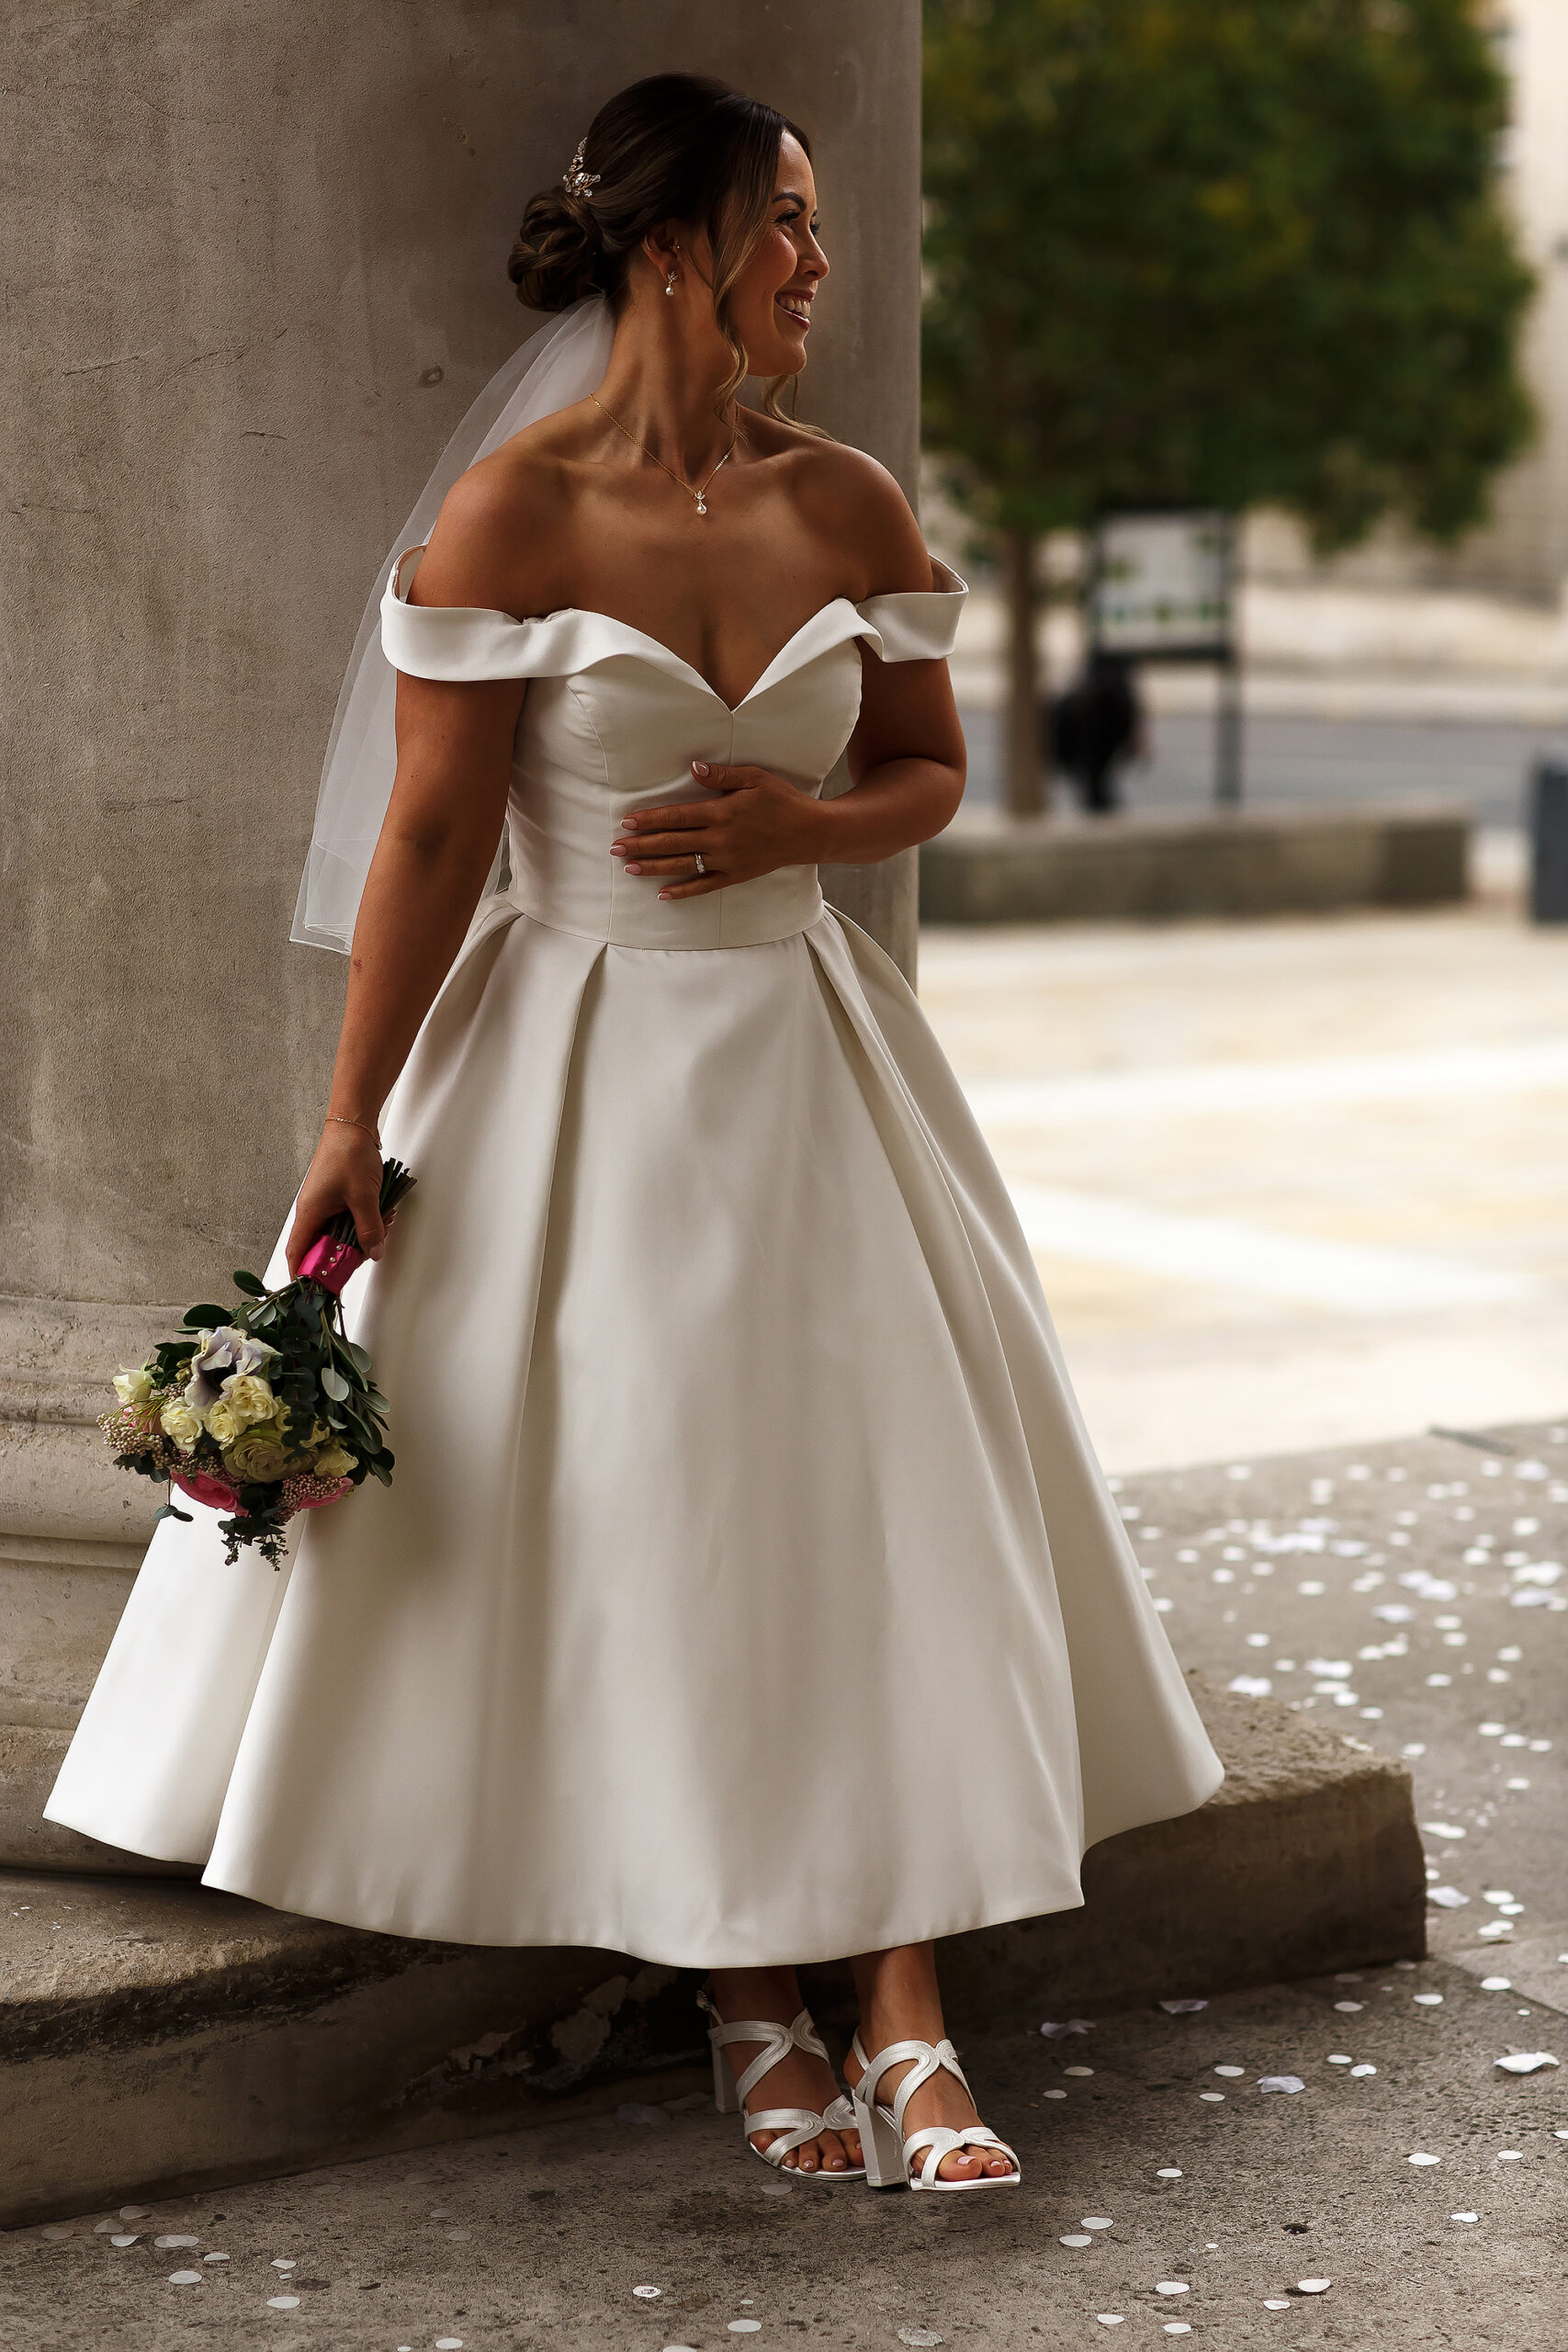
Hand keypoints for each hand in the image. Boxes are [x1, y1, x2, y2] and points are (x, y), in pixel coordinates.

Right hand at [286, 1125, 386, 1276]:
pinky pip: (347, 1221)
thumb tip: (374, 1253)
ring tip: (384, 1226)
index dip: (304, 1276)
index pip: (298, 1254)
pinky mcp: (337, 1200)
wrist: (353, 1126)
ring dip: (361, 1236)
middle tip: (370, 1253)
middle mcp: (313, 1213)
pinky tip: (383, 1215)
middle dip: (347, 1255)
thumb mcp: (364, 1197)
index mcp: (309, 1214)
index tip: (315, 1293)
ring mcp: (325, 1206)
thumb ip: (369, 1229)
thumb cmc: (349, 1156)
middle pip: (322, 1249)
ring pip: (339, 1235)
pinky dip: (364, 1223)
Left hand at [610, 760, 822, 898]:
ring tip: (629, 868)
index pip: (676, 817)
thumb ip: (722, 775)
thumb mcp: (755, 778)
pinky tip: (662, 894)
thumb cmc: (782, 800)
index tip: (626, 821)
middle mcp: (720, 840)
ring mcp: (726, 861)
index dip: (649, 819)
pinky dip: (683, 891)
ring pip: (682, 865)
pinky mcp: (735, 876)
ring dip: (653, 867)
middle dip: (641, 845)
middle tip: (615, 848)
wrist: (809, 833)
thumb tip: (693, 768)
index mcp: (721, 813)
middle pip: (672, 843)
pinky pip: (704, 887)